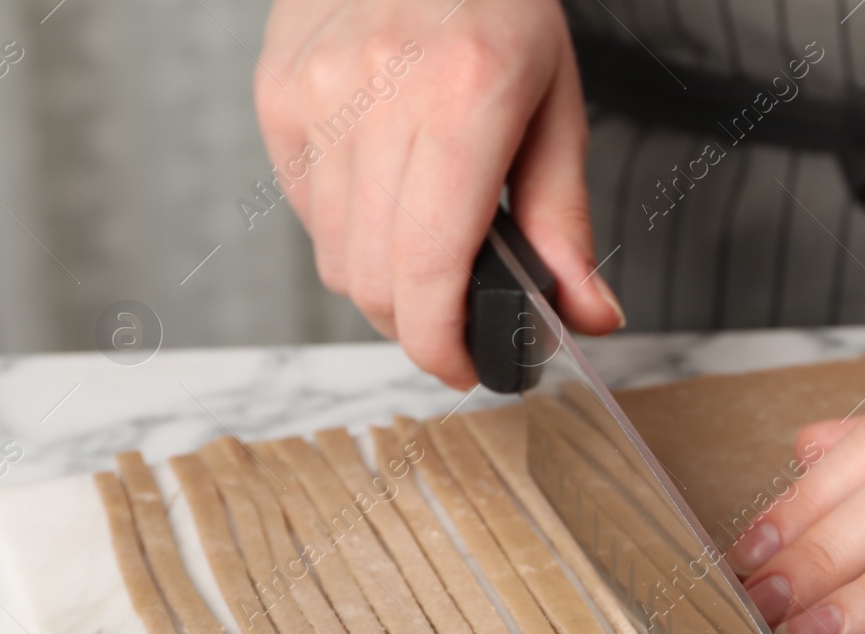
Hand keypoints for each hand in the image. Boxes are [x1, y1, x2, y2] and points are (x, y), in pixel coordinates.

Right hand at [256, 0, 623, 386]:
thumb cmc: (498, 1)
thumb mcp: (557, 104)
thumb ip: (564, 221)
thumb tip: (589, 316)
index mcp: (462, 103)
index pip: (428, 271)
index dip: (443, 345)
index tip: (469, 366)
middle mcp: (374, 98)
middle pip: (373, 282)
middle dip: (419, 327)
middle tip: (461, 322)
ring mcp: (312, 96)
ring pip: (334, 258)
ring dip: (385, 284)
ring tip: (430, 252)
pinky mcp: (275, 94)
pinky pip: (308, 211)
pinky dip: (349, 231)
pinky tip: (387, 195)